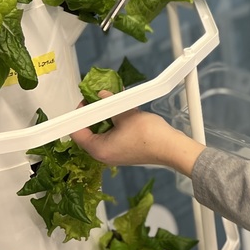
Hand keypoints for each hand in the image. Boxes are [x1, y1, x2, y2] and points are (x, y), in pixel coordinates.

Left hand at [70, 91, 202, 175]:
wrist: (171, 148)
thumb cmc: (149, 136)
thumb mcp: (126, 114)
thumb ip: (110, 104)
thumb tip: (101, 95)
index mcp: (99, 150)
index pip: (77, 132)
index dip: (79, 115)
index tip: (86, 102)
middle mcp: (104, 154)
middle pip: (89, 132)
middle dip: (94, 114)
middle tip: (99, 99)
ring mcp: (115, 153)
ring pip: (103, 133)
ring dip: (106, 117)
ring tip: (112, 101)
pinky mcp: (125, 150)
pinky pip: (114, 135)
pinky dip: (115, 122)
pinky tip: (122, 109)